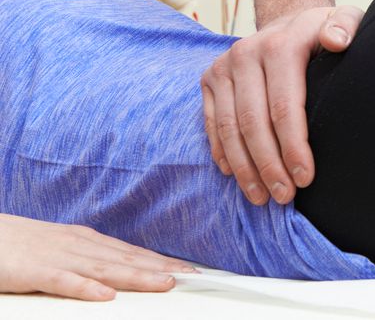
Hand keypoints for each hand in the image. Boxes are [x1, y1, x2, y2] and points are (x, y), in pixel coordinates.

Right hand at [0, 213, 193, 300]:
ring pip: (104, 268)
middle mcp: (78, 245)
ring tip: (165, 284)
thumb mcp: (60, 250)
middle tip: (192, 276)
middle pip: (126, 259)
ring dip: (137, 276)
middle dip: (161, 268)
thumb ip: (87, 261)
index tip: (188, 269)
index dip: (161, 261)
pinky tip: (106, 295)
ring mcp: (58, 257)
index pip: (131, 252)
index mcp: (85, 240)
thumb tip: (116, 275)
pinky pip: (63, 282)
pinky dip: (86, 287)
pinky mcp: (35, 272)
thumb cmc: (21, 246)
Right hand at [201, 5, 364, 204]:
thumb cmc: (322, 30)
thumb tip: (337, 41)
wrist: (288, 19)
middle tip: (285, 197)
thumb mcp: (344, 19)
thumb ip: (346, 26)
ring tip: (262, 197)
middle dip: (269, 165)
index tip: (306, 178)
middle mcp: (245, 54)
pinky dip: (223, 152)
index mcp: (279, 45)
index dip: (293, 146)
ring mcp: (223, 67)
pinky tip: (237, 176)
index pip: (284, 106)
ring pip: (228, 128)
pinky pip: (211, 123)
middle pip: (253, 122)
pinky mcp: (209, 79)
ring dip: (244, 168)